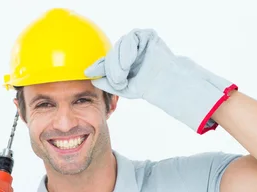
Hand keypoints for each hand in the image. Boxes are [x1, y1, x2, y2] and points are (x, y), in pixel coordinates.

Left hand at [85, 28, 237, 133]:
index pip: (107, 60)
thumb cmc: (150, 89)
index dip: (97, 65)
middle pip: (112, 53)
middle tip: (116, 80)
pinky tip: (130, 61)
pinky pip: (133, 38)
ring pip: (120, 46)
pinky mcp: (147, 37)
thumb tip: (92, 77)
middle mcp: (129, 50)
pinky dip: (129, 49)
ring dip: (119, 61)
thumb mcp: (125, 88)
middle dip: (111, 67)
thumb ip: (109, 82)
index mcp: (123, 61)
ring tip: (122, 75)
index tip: (87, 72)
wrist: (169, 85)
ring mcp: (138, 43)